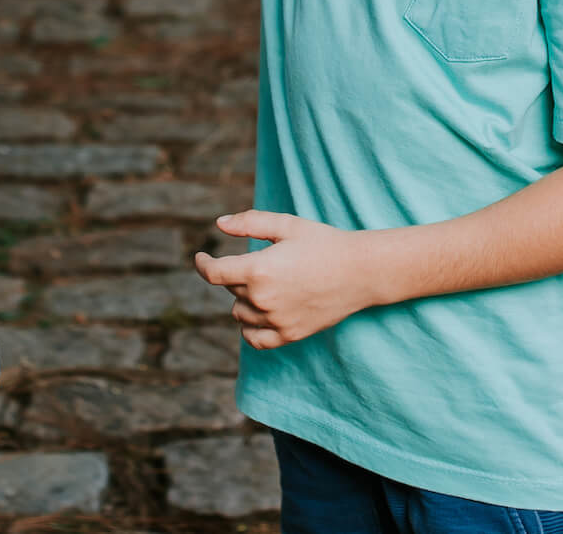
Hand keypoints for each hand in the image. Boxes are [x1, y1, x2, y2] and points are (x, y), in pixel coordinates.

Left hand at [193, 210, 371, 348]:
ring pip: (239, 313)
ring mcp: (276, 321)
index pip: (213, 273)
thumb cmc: (323, 242)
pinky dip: (249, 328)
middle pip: (230, 289)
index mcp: (258, 270)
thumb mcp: (286, 225)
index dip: (201, 263)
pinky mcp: (290, 335)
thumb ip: (249, 223)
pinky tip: (257, 314)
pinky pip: (254, 339)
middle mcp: (263, 300)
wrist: (362, 271)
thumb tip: (219, 224)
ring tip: (265, 284)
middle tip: (262, 261)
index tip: (200, 257)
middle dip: (237, 274)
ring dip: (242, 299)